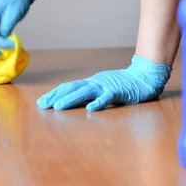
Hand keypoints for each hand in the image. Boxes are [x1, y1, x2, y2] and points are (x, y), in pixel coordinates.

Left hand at [37, 55, 171, 111]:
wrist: (144, 77)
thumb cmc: (123, 85)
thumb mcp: (102, 88)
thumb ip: (90, 93)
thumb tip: (73, 100)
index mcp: (91, 83)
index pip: (68, 87)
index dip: (54, 94)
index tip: (41, 102)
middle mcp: (95, 83)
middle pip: (72, 89)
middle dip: (56, 96)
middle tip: (42, 105)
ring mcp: (106, 87)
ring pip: (85, 93)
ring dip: (71, 99)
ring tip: (58, 107)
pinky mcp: (118, 92)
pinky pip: (107, 98)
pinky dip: (98, 103)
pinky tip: (90, 109)